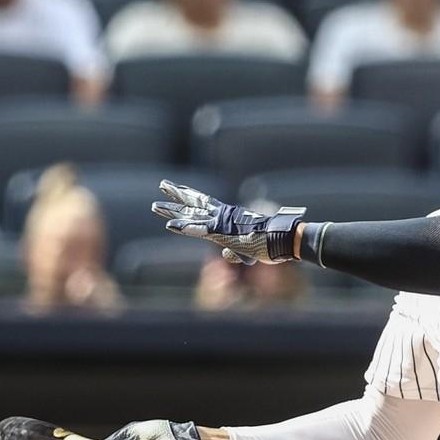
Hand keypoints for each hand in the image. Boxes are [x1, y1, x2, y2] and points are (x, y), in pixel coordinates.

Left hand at [151, 180, 305, 264]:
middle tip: (162, 185)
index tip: (177, 189)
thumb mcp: (249, 249)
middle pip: (196, 204)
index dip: (190, 196)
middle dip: (177, 196)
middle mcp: (224, 216)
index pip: (206, 204)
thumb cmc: (271, 243)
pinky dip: (185, 228)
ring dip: (173, 211)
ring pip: (193, 215)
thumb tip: (225, 255)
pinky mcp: (224, 234)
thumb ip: (234, 251)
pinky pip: (200, 230)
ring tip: (155, 206)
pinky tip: (170, 225)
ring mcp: (222, 224)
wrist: (284, 238)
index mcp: (230, 217)